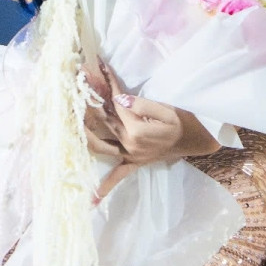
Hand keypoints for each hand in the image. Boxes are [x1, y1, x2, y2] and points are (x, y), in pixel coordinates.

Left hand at [83, 63, 220, 201]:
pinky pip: (119, 176)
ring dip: (84, 134)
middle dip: (88, 102)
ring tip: (70, 122)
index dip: (105, 83)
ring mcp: (130, 155)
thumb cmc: (184, 120)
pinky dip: (106, 186)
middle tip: (75, 88)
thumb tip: (119, 100)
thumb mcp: (167, 109)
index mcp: (136, 130)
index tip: (94, 66)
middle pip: (102, 122)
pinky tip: (93, 199)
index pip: (115, 103)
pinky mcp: (134, 162)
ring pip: (100, 147)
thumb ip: (142, 105)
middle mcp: (129, 145)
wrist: (195, 139)